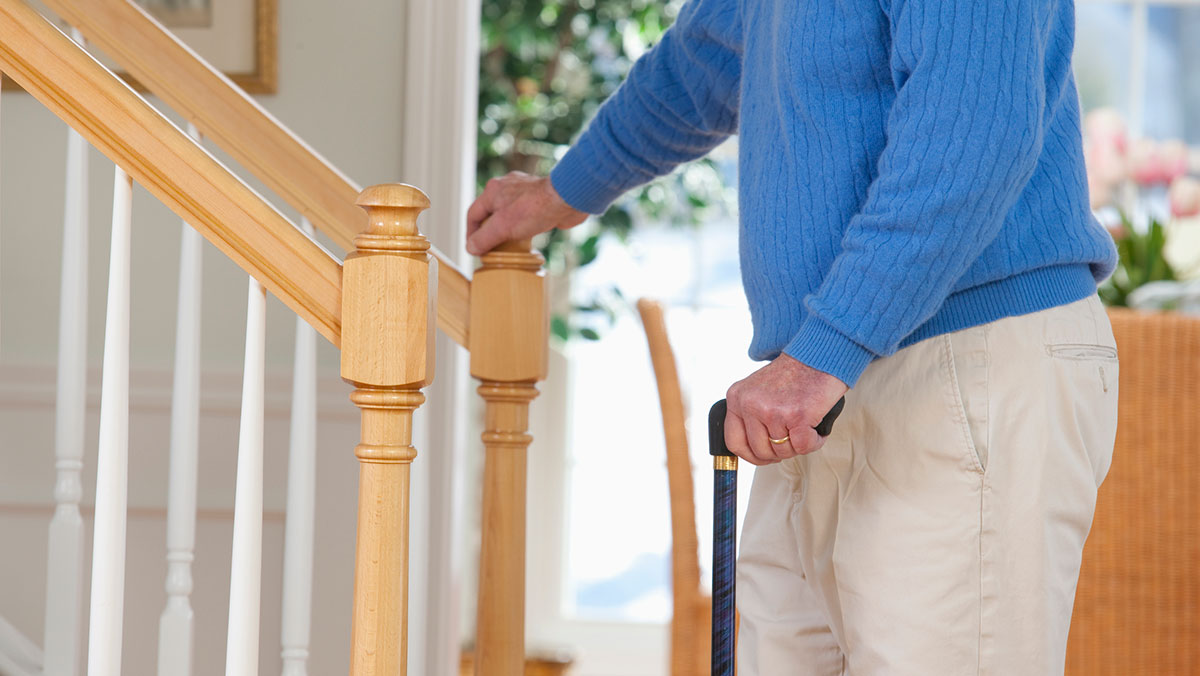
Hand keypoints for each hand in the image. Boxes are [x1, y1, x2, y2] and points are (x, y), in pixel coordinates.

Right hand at [465, 171, 587, 254]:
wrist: (567, 199)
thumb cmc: (535, 208)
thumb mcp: (503, 226)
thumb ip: (484, 238)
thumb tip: (471, 248)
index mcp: (493, 190)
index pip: (474, 214)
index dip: (471, 234)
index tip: (474, 249)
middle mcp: (506, 188)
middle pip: (490, 214)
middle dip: (489, 232)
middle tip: (489, 250)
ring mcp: (523, 192)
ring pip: (507, 215)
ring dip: (505, 230)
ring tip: (506, 247)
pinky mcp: (538, 200)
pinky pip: (524, 215)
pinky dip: (521, 227)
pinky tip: (525, 238)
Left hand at [724, 354, 848, 464]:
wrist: (819, 357)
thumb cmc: (794, 374)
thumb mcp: (758, 390)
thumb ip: (750, 415)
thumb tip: (754, 449)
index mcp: (737, 397)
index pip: (733, 441)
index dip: (750, 455)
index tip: (763, 457)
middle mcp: (751, 404)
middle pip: (760, 450)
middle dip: (779, 451)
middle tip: (791, 440)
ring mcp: (772, 410)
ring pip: (783, 451)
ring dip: (799, 445)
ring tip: (805, 427)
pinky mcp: (797, 416)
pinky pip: (803, 447)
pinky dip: (814, 442)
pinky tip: (815, 429)